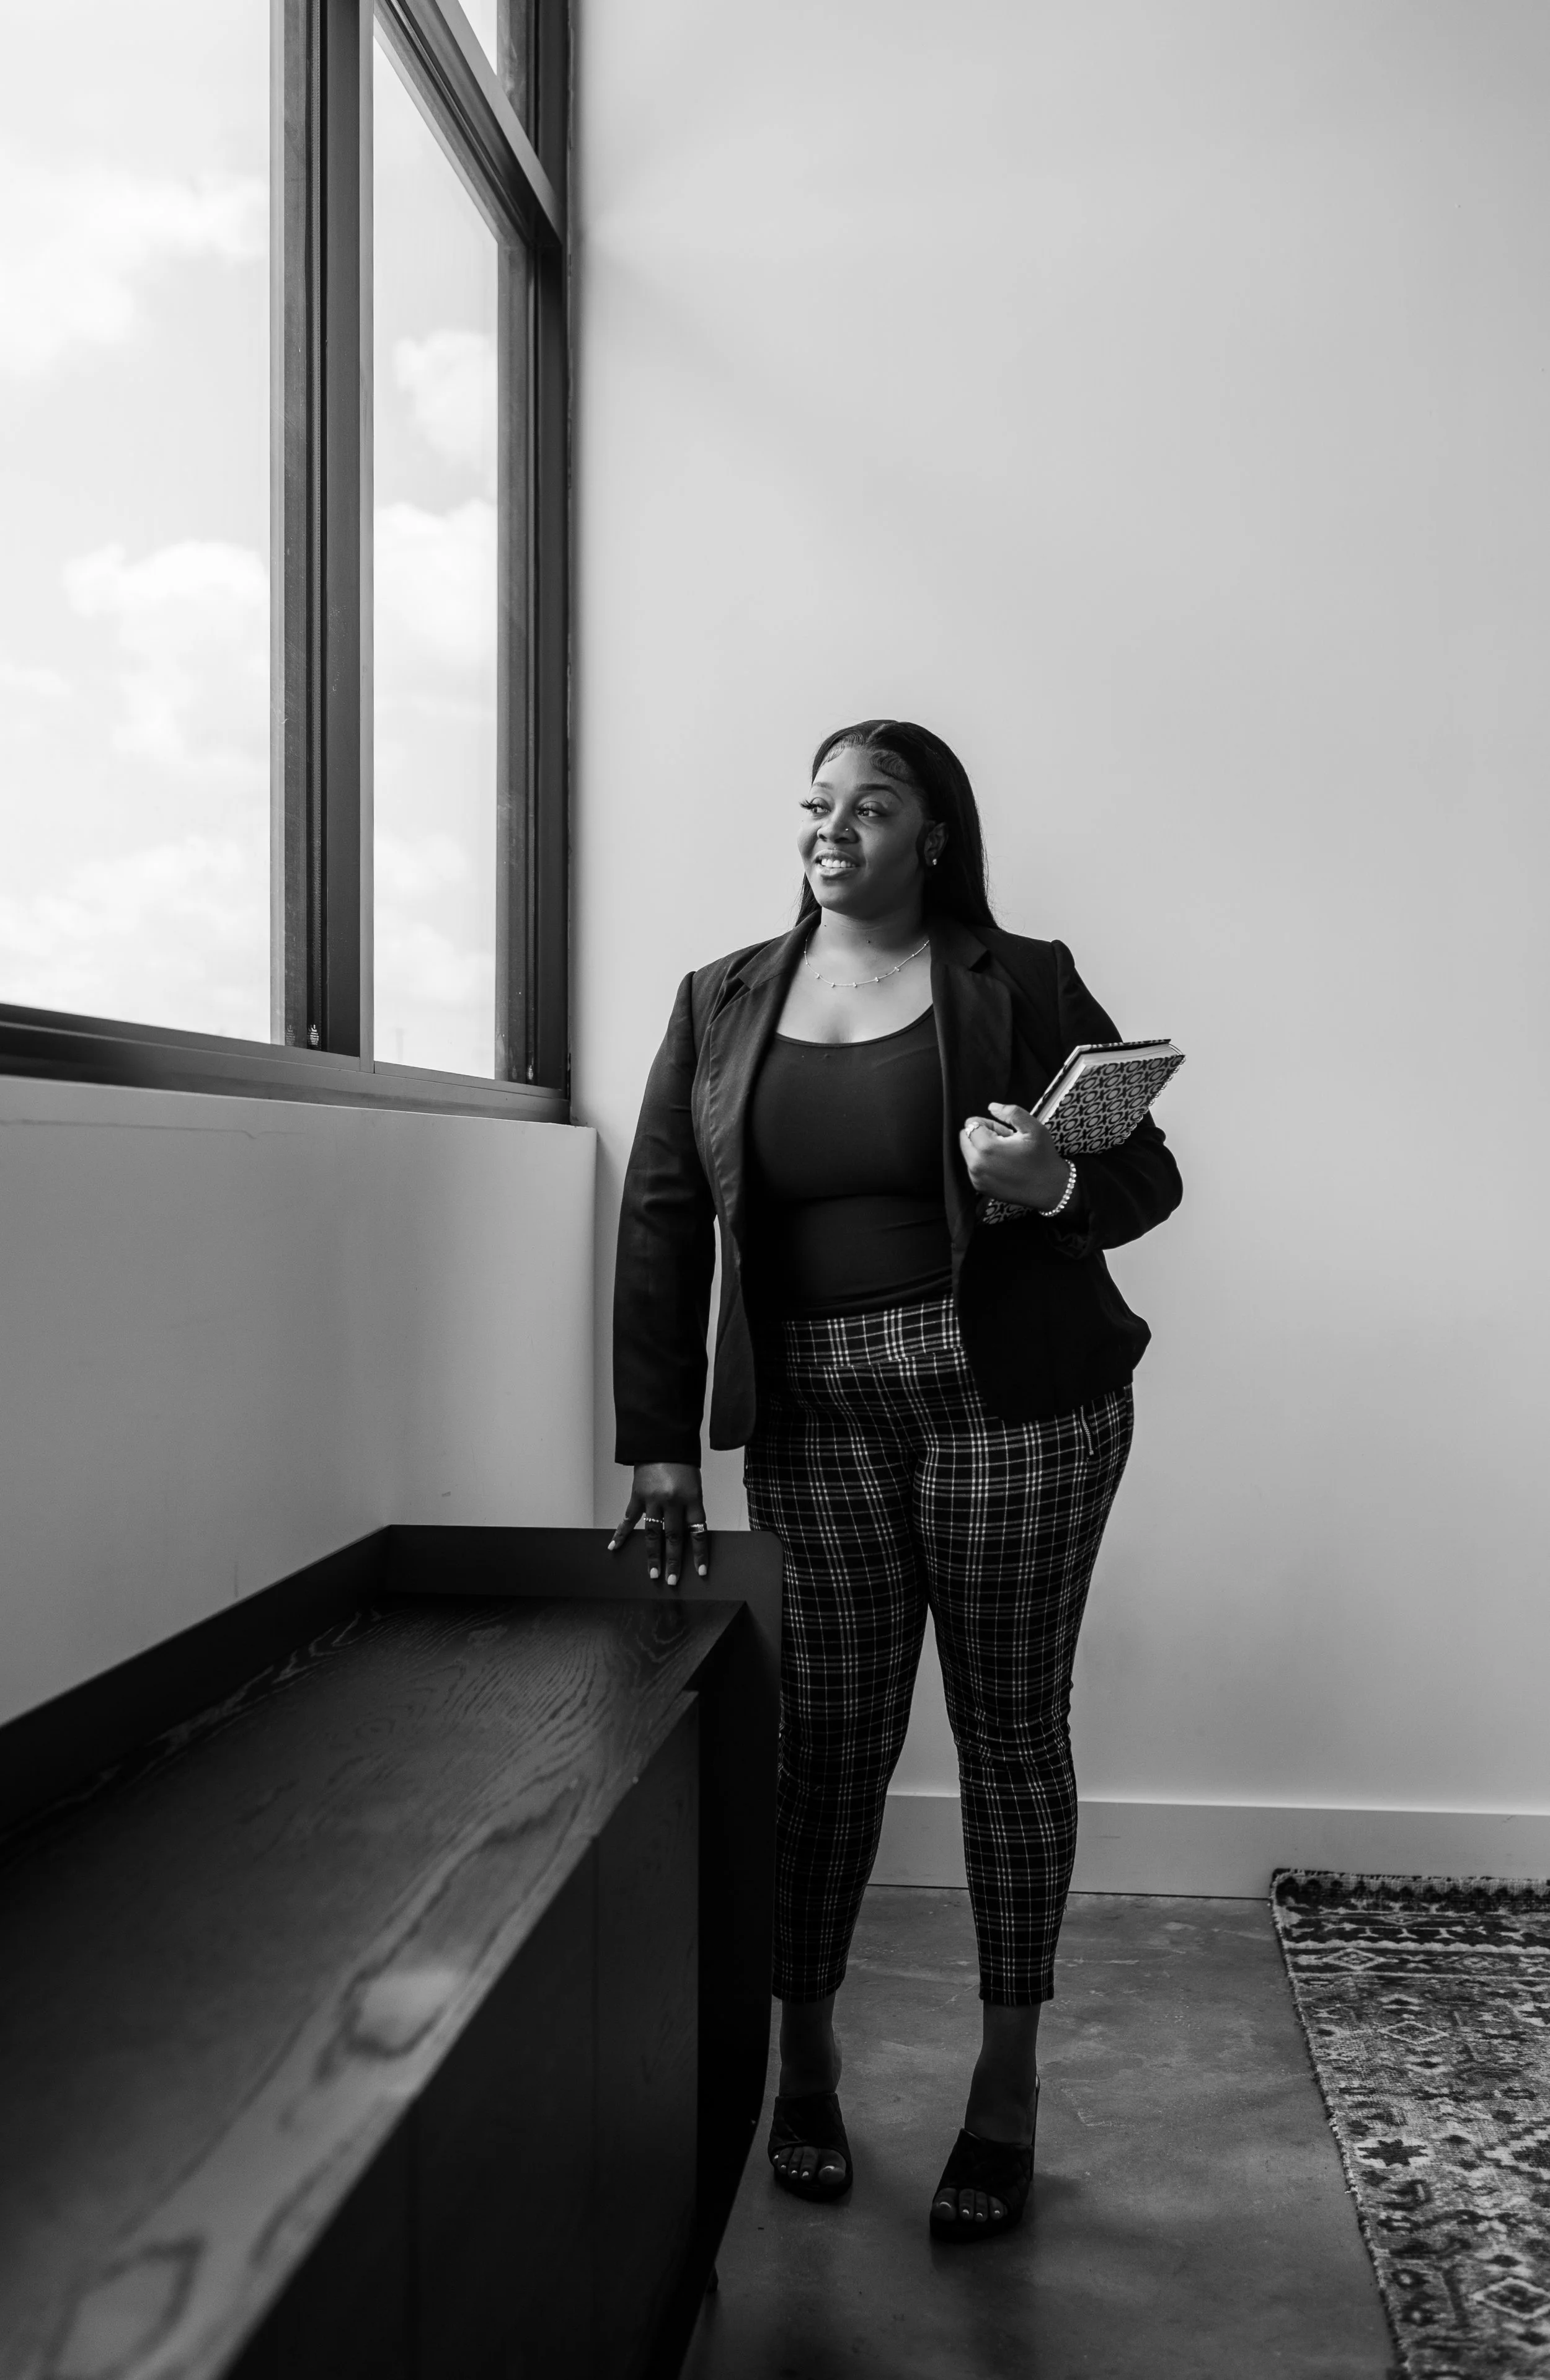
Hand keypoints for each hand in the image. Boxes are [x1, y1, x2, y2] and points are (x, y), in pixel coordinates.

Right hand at [607, 1462, 709, 1587]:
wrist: (663, 1440)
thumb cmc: (682, 1464)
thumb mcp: (694, 1486)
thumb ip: (690, 1509)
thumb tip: (688, 1536)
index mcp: (692, 1498)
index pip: (698, 1532)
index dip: (700, 1553)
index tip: (701, 1572)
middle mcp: (673, 1500)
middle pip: (674, 1537)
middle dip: (674, 1561)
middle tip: (672, 1581)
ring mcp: (653, 1499)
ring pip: (653, 1533)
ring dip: (652, 1556)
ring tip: (652, 1573)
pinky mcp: (637, 1495)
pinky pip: (629, 1518)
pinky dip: (621, 1534)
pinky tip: (614, 1547)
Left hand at [959, 1102, 1071, 1211]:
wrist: (1050, 1189)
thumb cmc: (1043, 1157)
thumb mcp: (1034, 1128)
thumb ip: (1011, 1112)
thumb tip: (992, 1107)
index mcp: (986, 1148)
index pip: (971, 1124)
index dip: (989, 1124)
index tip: (1006, 1133)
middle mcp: (976, 1165)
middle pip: (964, 1137)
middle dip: (982, 1135)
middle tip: (1005, 1143)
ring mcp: (976, 1178)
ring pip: (968, 1152)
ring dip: (982, 1150)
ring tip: (1006, 1155)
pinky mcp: (979, 1187)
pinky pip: (973, 1167)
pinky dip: (984, 1163)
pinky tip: (1004, 1166)